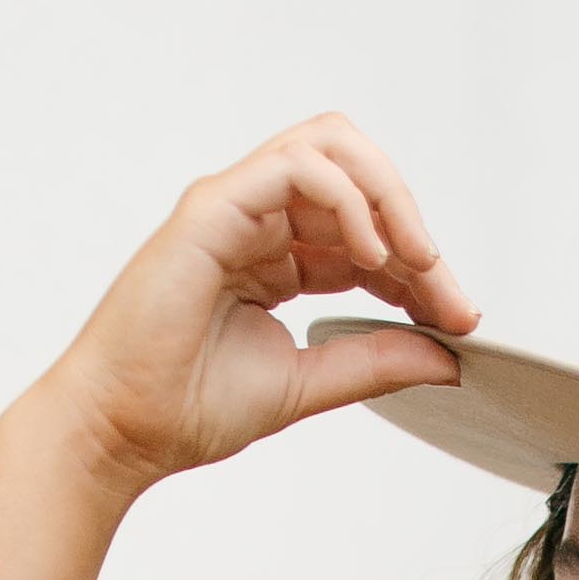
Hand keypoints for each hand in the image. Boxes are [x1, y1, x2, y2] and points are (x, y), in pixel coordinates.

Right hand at [52, 117, 475, 494]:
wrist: (120, 430)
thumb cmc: (184, 407)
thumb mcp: (308, 382)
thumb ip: (374, 361)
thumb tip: (446, 355)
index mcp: (276, 256)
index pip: (364, 232)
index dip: (420, 266)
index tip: (458, 317)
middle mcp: (257, 220)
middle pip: (357, 174)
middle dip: (413, 224)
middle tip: (447, 290)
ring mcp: (234, 206)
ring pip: (330, 149)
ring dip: (389, 197)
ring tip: (418, 261)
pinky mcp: (213, 207)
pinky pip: (296, 167)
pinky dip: (347, 199)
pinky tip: (373, 254)